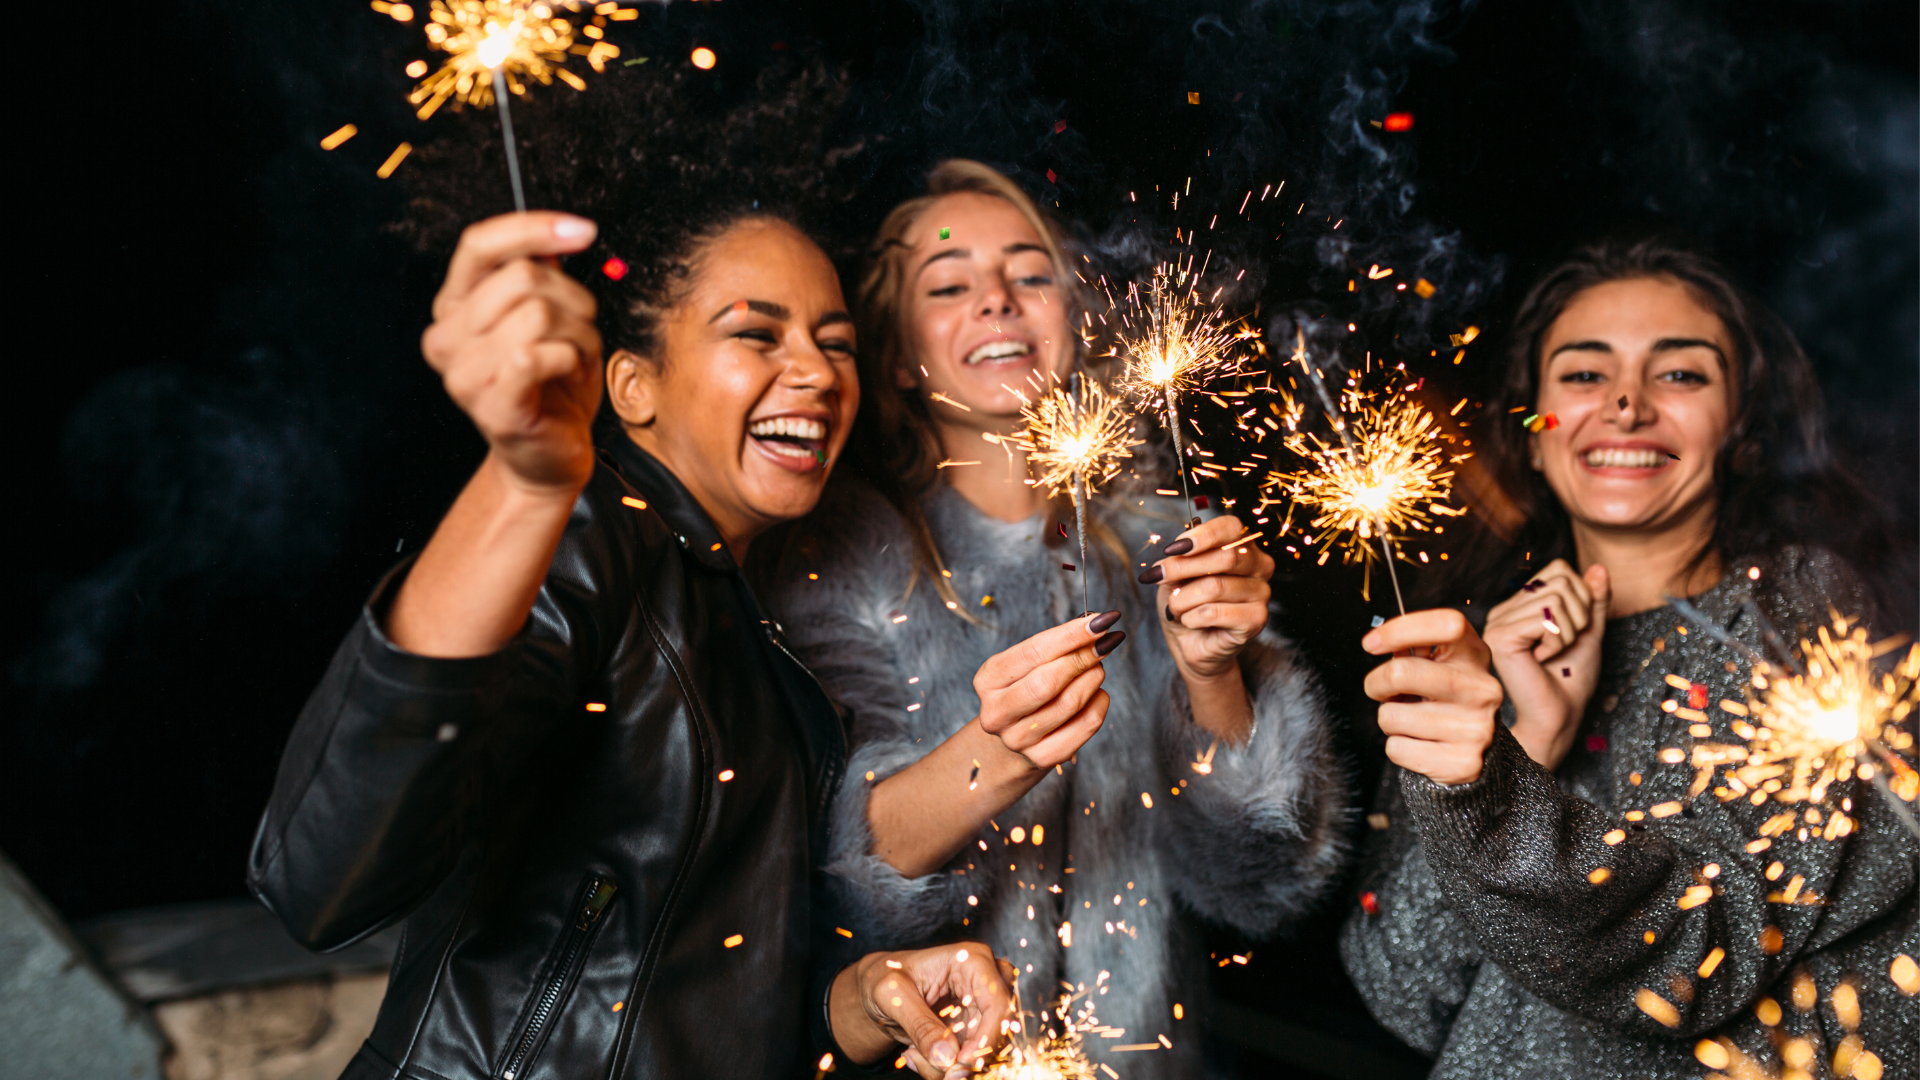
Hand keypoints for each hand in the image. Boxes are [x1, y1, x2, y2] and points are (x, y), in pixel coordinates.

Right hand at [420, 212, 603, 495]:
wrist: (550, 457)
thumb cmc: (551, 386)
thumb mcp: (549, 319)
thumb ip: (540, 276)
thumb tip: (556, 234)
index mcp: (455, 308)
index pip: (480, 244)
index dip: (534, 227)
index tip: (585, 230)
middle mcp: (447, 337)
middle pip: (522, 276)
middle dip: (573, 298)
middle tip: (582, 329)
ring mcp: (463, 374)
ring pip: (538, 314)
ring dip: (580, 335)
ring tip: (577, 359)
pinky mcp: (492, 406)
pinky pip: (537, 355)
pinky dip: (571, 360)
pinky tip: (568, 376)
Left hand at [829, 944, 1017, 1078]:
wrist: (878, 990)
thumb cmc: (885, 978)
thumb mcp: (893, 995)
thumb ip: (920, 1025)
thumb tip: (948, 1058)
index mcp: (973, 960)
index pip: (998, 1003)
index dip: (985, 1038)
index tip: (959, 1063)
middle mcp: (986, 982)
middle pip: (999, 1030)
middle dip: (967, 1058)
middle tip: (937, 1070)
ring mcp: (982, 1008)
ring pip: (985, 1050)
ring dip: (950, 1065)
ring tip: (912, 1054)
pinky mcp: (974, 1029)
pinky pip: (970, 1058)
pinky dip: (944, 1067)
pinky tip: (915, 1054)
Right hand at [973, 612, 1125, 769]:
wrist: (1018, 734)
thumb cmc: (1028, 686)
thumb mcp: (1030, 663)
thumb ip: (1056, 645)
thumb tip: (1095, 624)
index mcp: (988, 680)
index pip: (1033, 652)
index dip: (1070, 635)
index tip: (1100, 621)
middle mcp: (996, 713)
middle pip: (1048, 681)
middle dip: (1083, 657)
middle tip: (1106, 642)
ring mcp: (1017, 740)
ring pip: (1070, 703)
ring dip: (1093, 678)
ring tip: (1097, 668)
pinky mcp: (1042, 757)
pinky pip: (1086, 724)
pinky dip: (1099, 703)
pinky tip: (1096, 694)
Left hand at [1141, 515, 1273, 679]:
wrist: (1189, 644)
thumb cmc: (1186, 604)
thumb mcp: (1176, 575)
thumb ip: (1180, 558)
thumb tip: (1175, 551)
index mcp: (1243, 546)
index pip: (1231, 528)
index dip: (1201, 535)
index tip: (1172, 548)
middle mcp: (1259, 566)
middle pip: (1225, 557)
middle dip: (1182, 567)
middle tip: (1157, 576)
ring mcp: (1262, 593)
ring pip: (1215, 587)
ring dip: (1183, 598)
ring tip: (1175, 607)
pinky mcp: (1257, 619)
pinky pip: (1215, 612)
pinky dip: (1191, 617)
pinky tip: (1189, 621)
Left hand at [1362, 609, 1505, 784]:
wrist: (1476, 752)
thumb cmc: (1445, 699)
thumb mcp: (1439, 666)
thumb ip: (1414, 649)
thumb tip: (1380, 640)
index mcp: (1475, 656)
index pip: (1447, 625)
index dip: (1401, 629)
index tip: (1371, 643)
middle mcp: (1482, 689)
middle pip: (1402, 673)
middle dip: (1376, 682)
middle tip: (1380, 690)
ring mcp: (1476, 728)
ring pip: (1392, 716)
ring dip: (1389, 719)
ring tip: (1411, 720)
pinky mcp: (1463, 763)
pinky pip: (1397, 748)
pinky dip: (1397, 746)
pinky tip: (1419, 743)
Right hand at [1482, 560, 1610, 770]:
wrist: (1559, 717)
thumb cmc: (1571, 679)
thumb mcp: (1589, 631)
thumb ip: (1593, 599)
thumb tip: (1599, 566)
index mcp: (1519, 606)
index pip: (1559, 569)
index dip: (1581, 596)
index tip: (1572, 631)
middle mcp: (1503, 610)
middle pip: (1561, 580)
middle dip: (1580, 615)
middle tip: (1564, 645)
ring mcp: (1497, 622)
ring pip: (1557, 598)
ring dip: (1570, 632)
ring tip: (1553, 654)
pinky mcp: (1499, 637)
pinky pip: (1547, 618)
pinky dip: (1558, 641)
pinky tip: (1542, 659)